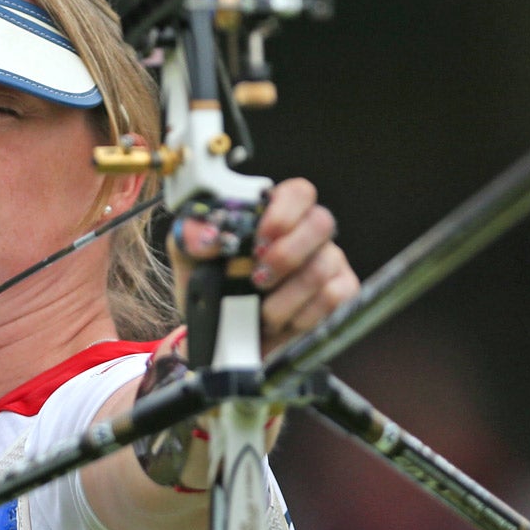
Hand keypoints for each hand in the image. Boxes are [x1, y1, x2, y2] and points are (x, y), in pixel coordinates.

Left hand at [167, 177, 358, 353]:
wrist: (219, 336)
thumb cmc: (211, 287)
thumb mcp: (190, 257)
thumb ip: (192, 236)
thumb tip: (207, 238)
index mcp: (275, 214)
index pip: (298, 193)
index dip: (285, 211)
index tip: (261, 237)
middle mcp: (308, 234)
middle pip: (320, 223)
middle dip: (286, 255)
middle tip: (258, 278)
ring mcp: (328, 262)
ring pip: (322, 267)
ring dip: (285, 297)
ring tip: (262, 311)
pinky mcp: (340, 293)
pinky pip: (333, 297)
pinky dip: (302, 315)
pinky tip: (282, 322)